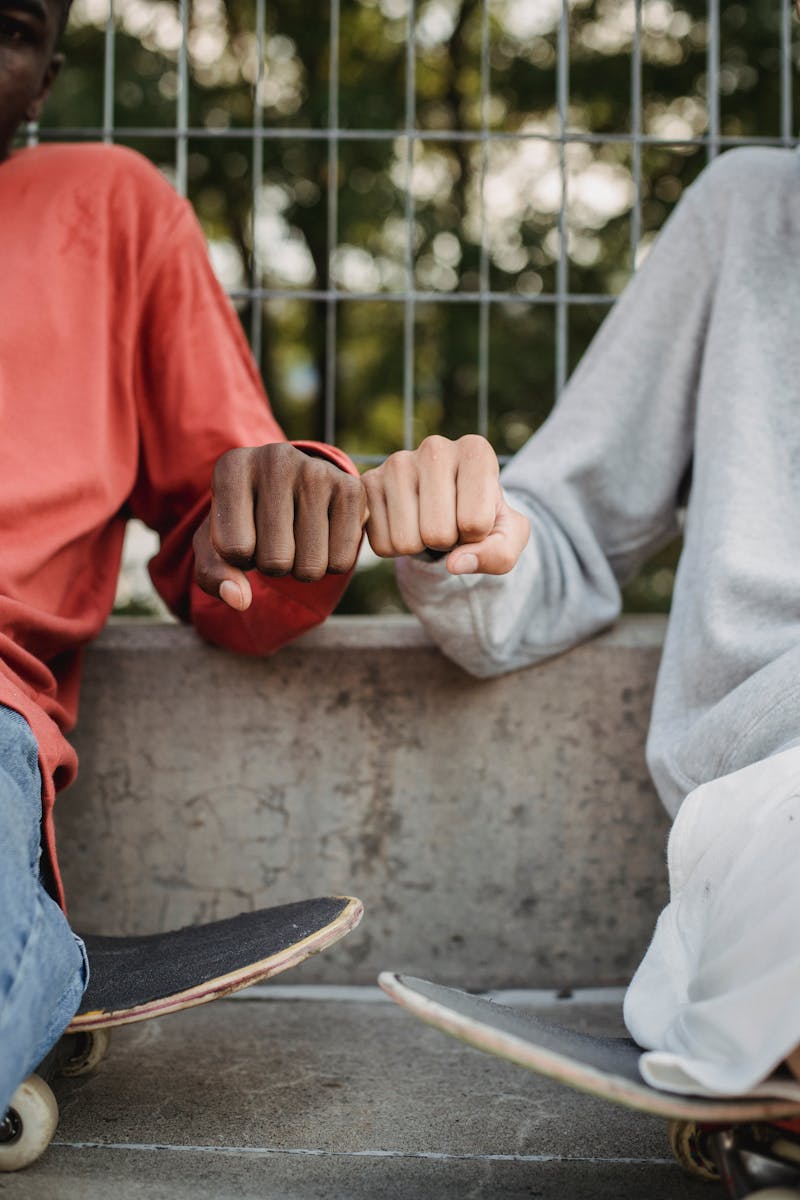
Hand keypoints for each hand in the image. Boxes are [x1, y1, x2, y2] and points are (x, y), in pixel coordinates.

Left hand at [193, 443, 366, 609]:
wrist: (289, 488)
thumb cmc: (245, 521)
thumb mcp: (215, 546)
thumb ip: (214, 576)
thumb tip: (240, 600)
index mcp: (232, 467)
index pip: (234, 549)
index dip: (238, 558)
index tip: (244, 533)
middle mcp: (275, 459)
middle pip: (276, 560)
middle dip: (272, 566)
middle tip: (274, 538)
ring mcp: (318, 471)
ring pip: (310, 566)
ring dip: (301, 568)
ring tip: (296, 537)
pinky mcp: (352, 488)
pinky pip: (341, 562)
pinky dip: (330, 563)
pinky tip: (322, 535)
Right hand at [362, 435, 529, 574]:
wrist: (450, 509)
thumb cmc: (484, 519)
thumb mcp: (508, 538)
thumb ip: (498, 555)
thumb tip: (455, 564)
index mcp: (476, 451)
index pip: (474, 523)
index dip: (477, 537)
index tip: (476, 519)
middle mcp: (435, 447)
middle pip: (438, 534)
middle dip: (447, 544)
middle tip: (450, 524)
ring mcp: (396, 463)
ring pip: (406, 542)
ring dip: (420, 547)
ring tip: (428, 523)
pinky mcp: (367, 483)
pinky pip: (381, 544)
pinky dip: (395, 548)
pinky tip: (406, 524)